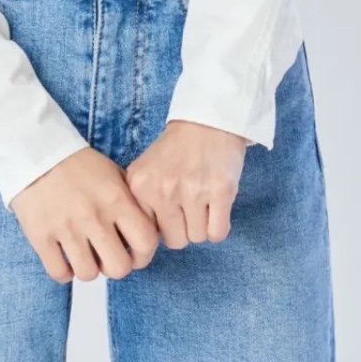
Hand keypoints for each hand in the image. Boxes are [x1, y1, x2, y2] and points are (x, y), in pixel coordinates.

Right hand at [9, 146, 160, 283]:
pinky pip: (60, 273)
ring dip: (88, 268)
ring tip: (84, 253)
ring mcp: (66, 228)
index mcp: (116, 198)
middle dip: (115, 265)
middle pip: (119, 268)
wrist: (35, 152)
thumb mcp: (112, 173)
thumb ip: (130, 200)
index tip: (134, 253)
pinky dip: (64, 271)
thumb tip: (146, 228)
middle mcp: (94, 216)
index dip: (143, 254)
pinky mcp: (41, 236)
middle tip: (106, 254)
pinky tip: (64, 256)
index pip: (146, 242)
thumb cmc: (77, 164)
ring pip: (88, 274)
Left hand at [124, 120, 247, 247]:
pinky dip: (219, 225)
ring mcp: (192, 191)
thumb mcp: (147, 169)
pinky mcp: (220, 191)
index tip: (169, 210)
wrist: (208, 119)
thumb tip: (145, 242)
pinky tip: (216, 205)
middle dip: (184, 228)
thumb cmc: (177, 149)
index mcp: (140, 185)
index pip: (149, 234)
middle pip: (175, 241)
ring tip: (203, 199)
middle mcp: (163, 189)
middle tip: (189, 204)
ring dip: (203, 225)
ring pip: (198, 238)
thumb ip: (142, 202)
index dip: (162, 225)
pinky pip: (217, 234)